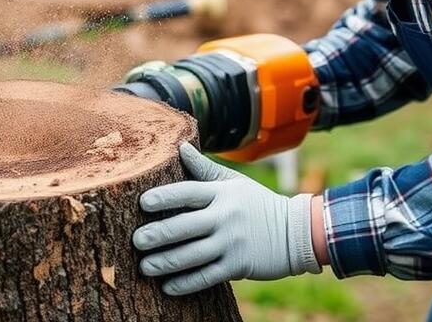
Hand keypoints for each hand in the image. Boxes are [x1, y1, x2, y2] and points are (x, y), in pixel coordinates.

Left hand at [132, 142, 320, 295]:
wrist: (296, 232)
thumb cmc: (257, 204)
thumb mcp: (234, 183)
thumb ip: (204, 169)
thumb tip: (180, 146)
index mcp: (222, 194)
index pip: (188, 192)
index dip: (164, 197)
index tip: (143, 203)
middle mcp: (225, 217)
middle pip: (185, 226)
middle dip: (157, 234)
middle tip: (135, 240)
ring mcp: (232, 243)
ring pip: (192, 255)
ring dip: (165, 263)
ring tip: (144, 267)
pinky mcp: (238, 266)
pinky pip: (206, 276)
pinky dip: (185, 283)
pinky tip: (167, 287)